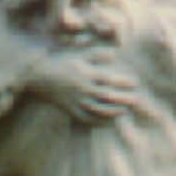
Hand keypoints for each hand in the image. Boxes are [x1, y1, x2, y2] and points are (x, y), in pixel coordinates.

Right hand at [25, 47, 139, 124]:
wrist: (39, 74)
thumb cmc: (60, 60)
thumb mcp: (79, 54)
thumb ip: (97, 54)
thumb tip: (115, 54)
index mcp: (86, 74)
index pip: (110, 80)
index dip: (124, 82)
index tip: (135, 83)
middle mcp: (82, 89)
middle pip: (107, 97)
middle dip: (123, 99)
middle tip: (136, 99)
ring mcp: (76, 101)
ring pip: (98, 110)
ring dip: (113, 112)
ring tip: (125, 111)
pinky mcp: (70, 110)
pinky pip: (86, 119)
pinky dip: (98, 122)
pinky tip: (109, 122)